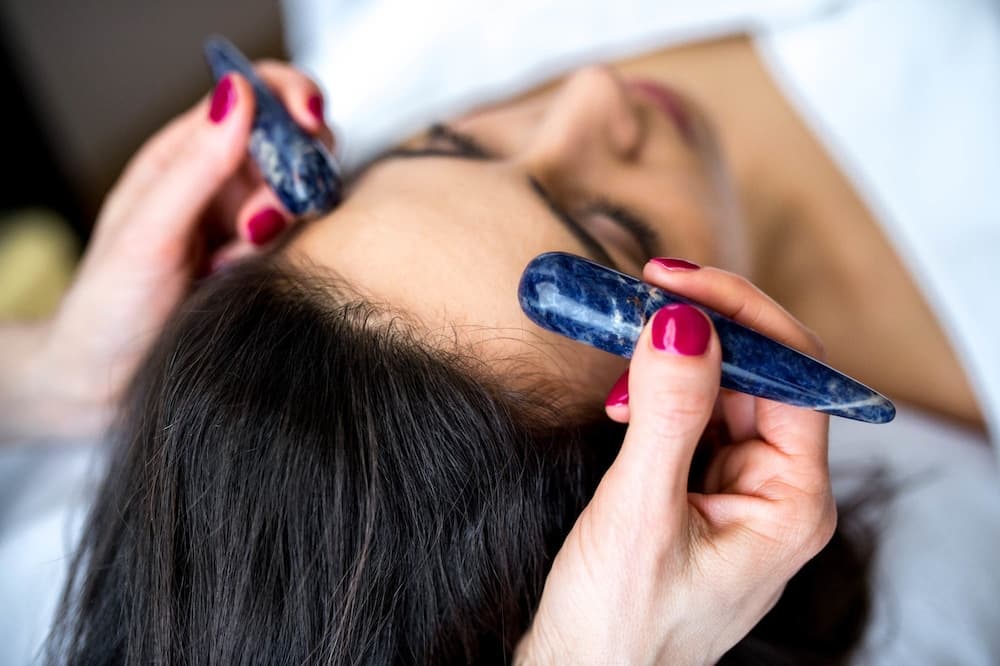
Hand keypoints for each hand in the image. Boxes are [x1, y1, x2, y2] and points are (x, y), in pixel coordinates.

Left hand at [13, 62, 332, 439]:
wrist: (105, 385)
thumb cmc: (109, 307)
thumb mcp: (149, 231)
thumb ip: (197, 164)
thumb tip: (238, 92)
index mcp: (185, 156)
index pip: (254, 97)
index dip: (290, 97)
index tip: (310, 124)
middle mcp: (221, 184)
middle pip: (293, 145)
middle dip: (295, 174)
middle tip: (261, 222)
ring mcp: (248, 225)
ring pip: (305, 196)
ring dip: (286, 224)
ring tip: (237, 261)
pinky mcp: (268, 265)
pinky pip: (306, 243)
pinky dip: (290, 257)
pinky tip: (249, 280)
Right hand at [516, 260, 834, 663]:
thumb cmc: (619, 627)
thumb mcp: (640, 514)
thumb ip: (670, 415)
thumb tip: (686, 322)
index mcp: (792, 503)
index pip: (793, 375)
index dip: (739, 314)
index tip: (671, 280)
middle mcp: (778, 491)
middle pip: (762, 375)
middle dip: (701, 330)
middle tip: (636, 298)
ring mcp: (740, 491)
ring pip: (725, 391)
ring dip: (676, 361)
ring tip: (622, 353)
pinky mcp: (702, 492)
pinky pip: (695, 419)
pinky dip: (660, 395)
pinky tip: (624, 404)